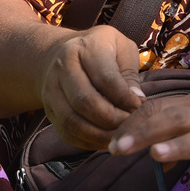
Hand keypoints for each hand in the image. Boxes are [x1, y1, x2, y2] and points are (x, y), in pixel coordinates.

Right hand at [39, 26, 145, 149]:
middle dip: (112, 119)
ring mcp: (51, 91)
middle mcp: (62, 68)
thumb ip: (130, 73)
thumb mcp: (121, 48)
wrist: (62, 53)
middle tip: (131, 125)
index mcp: (84, 48)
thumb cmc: (101, 50)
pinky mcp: (49, 110)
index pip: (105, 78)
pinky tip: (105, 141)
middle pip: (85, 101)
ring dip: (99, 135)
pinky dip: (87, 142)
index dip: (125, 98)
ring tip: (120, 136)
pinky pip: (66, 133)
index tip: (140, 107)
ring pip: (72, 121)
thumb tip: (137, 100)